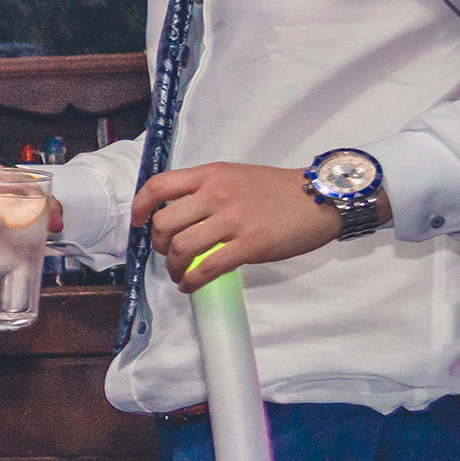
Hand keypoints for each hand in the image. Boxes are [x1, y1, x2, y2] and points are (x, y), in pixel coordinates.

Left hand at [132, 161, 339, 291]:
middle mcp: (218, 194)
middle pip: (164, 223)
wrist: (322, 197)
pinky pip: (208, 268)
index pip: (159, 186)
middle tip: (168, 253)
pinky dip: (192, 281)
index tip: (138, 223)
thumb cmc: (278, 189)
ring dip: (174, 267)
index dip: (140, 206)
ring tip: (180, 274)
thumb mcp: (236, 176)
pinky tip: (191, 285)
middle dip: (159, 244)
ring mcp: (234, 220)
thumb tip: (179, 215)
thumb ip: (207, 190)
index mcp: (212, 175)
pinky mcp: (251, 244)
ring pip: (182, 248)